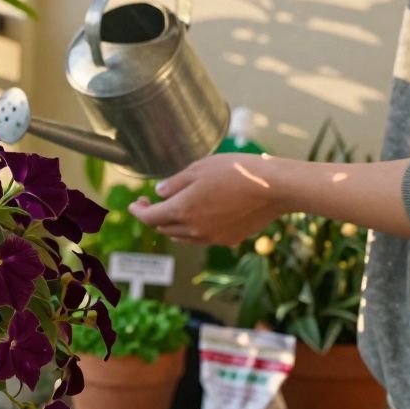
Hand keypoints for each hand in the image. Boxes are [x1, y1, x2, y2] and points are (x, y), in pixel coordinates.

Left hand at [128, 154, 283, 244]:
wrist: (274, 188)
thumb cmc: (236, 171)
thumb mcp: (199, 168)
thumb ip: (175, 183)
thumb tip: (159, 193)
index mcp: (181, 211)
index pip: (149, 217)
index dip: (138, 211)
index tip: (135, 203)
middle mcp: (193, 230)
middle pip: (163, 228)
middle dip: (153, 215)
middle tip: (152, 201)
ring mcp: (212, 238)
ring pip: (182, 236)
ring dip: (173, 225)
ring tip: (175, 209)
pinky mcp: (229, 240)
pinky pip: (202, 238)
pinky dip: (194, 230)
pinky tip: (201, 215)